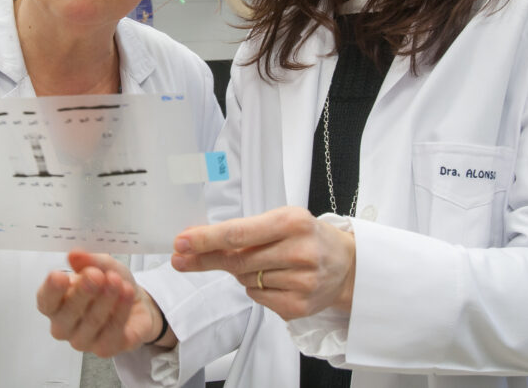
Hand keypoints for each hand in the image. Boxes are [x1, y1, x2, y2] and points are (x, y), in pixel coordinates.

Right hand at [37, 251, 173, 356]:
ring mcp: (84, 340)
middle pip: (67, 315)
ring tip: (116, 280)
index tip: (60, 275)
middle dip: (83, 292)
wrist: (136, 303)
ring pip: (92, 323)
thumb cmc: (110, 283)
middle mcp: (65, 326)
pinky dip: (121, 310)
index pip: (46, 301)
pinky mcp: (106, 349)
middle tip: (96, 275)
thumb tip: (75, 254)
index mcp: (56, 304)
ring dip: (105, 299)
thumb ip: (89, 261)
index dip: (51, 289)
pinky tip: (127, 293)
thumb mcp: (102, 265)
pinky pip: (112, 332)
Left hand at [171, 206, 354, 320]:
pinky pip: (257, 298)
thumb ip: (242, 230)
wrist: (347, 265)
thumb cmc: (307, 237)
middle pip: (236, 261)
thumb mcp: (280, 220)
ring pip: (244, 280)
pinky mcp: (299, 307)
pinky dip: (256, 288)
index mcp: (292, 222)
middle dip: (205, 259)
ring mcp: (301, 283)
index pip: (238, 234)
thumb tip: (193, 239)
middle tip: (182, 257)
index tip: (181, 242)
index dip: (205, 239)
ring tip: (266, 263)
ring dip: (241, 272)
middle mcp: (299, 252)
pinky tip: (274, 279)